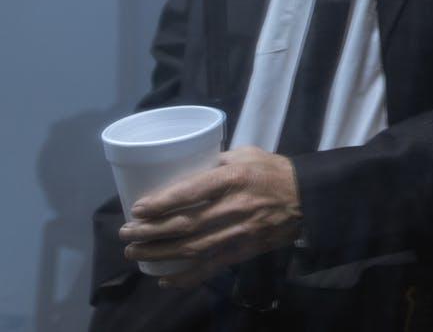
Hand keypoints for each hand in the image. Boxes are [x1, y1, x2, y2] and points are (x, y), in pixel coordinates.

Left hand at [119, 146, 303, 286]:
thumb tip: (185, 167)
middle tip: (126, 233)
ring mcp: (238, 232)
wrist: (307, 198)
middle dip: (151, 232)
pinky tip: (164, 278)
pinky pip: (211, 267)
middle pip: (186, 225)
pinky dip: (186, 276)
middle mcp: (233, 207)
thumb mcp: (246, 154)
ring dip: (160, 253)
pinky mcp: (243, 250)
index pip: (192, 192)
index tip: (138, 208)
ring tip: (135, 252)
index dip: (162, 203)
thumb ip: (216, 160)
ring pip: (193, 248)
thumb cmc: (272, 170)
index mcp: (233, 178)